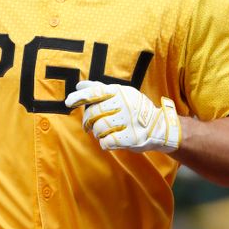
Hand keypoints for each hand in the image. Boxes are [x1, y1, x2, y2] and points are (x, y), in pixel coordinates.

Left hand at [64, 81, 180, 152]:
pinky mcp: (131, 138)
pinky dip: (104, 143)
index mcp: (120, 92)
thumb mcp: (122, 94)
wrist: (160, 126)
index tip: (68, 102)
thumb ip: (100, 89)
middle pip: (93, 113)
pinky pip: (107, 142)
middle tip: (88, 126)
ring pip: (98, 128)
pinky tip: (109, 141)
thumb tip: (79, 85)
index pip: (96, 92)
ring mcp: (128, 121)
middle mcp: (124, 104)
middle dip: (87, 121)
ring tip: (102, 133)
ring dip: (97, 133)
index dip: (80, 97)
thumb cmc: (135, 109)